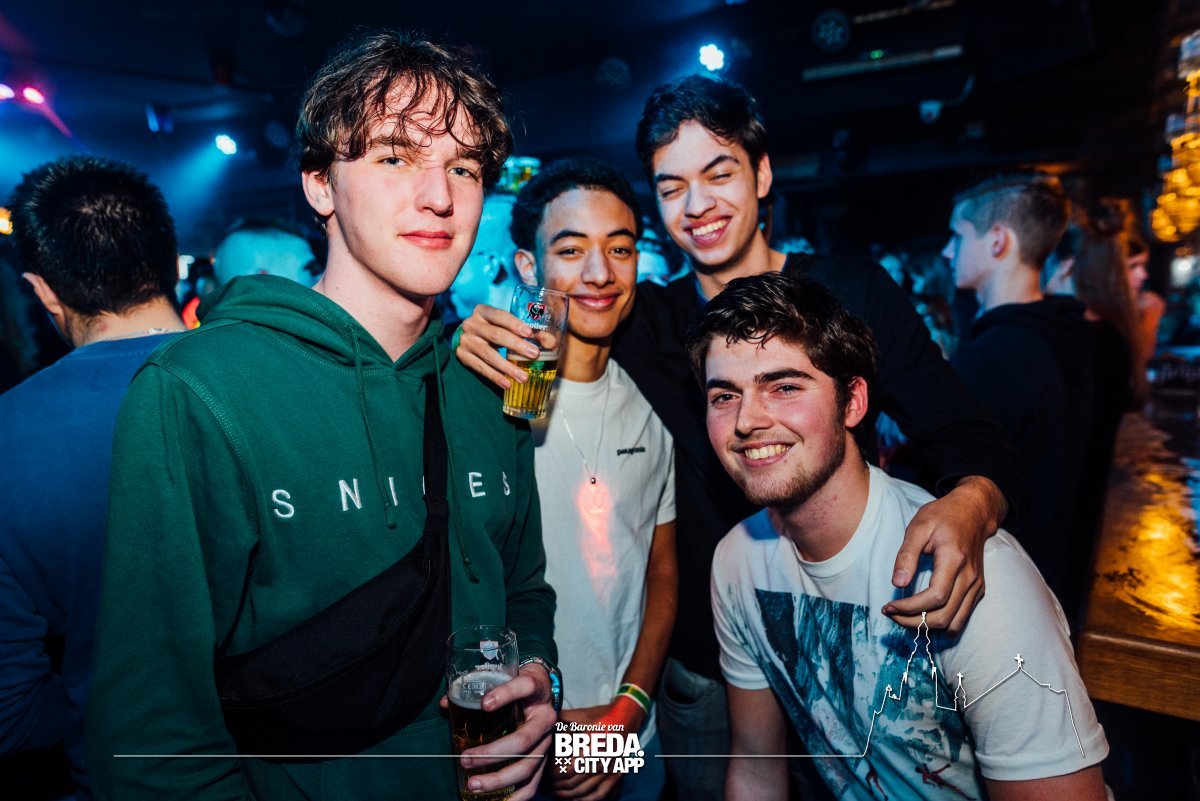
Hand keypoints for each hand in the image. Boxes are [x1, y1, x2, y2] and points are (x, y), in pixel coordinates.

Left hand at [447, 664, 556, 800]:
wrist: (543, 690)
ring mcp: (546, 741)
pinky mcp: (544, 759)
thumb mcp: (505, 676)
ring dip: (498, 779)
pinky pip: (533, 783)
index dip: (506, 695)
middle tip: (464, 759)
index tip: (484, 704)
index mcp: (537, 690)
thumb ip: (477, 686)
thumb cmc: (519, 683)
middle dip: (492, 753)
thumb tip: (446, 703)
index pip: (525, 687)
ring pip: (527, 766)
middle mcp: (545, 718)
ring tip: (472, 784)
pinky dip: (516, 797)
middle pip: (522, 740)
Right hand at [455, 304, 540, 389]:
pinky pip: (481, 368)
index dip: (514, 324)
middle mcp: (471, 324)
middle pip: (496, 335)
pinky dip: (495, 377)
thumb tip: (550, 342)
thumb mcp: (503, 324)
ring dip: (507, 367)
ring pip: (489, 355)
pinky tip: (507, 384)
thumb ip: (525, 331)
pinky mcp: (463, 356)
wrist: (464, 336)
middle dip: (516, 345)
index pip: (499, 315)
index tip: (529, 333)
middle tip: (534, 355)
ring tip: (524, 377)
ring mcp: (466, 341)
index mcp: (482, 311)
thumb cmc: (491, 328)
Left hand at [548, 698, 643, 799]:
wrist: (627, 716)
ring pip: (583, 791)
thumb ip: (560, 720)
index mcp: (591, 748)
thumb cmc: (602, 715)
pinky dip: (584, 800)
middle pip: (572, 783)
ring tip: (552, 790)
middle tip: (543, 783)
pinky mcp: (615, 775)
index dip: (551, 774)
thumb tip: (543, 727)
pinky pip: (599, 794)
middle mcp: (600, 763)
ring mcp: (609, 771)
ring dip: (565, 794)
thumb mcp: (580, 715)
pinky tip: (572, 799)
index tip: (542, 771)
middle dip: (554, 785)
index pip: (566, 770)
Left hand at [883, 476, 1004, 632]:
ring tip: (904, 617)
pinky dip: (940, 623)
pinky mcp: (977, 590)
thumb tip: (898, 584)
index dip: (909, 608)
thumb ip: (906, 556)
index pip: (934, 597)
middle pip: (943, 617)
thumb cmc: (943, 516)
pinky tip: (921, 614)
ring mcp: (976, 586)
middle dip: (913, 622)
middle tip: (891, 614)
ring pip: (954, 623)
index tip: (889, 606)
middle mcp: (969, 577)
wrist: (973, 513)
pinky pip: (960, 618)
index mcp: (954, 560)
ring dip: (927, 627)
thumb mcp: (918, 527)